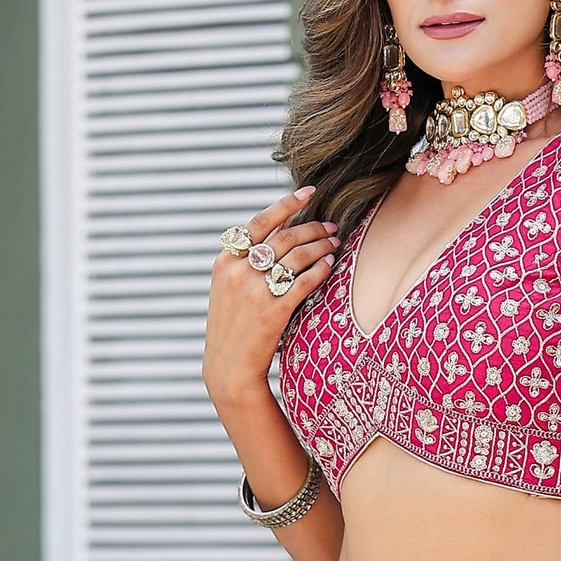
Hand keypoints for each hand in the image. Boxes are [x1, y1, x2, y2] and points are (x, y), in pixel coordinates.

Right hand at [202, 185, 339, 413]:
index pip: (260, 222)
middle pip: (285, 237)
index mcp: (225, 262)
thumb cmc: (233, 326)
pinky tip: (331, 264)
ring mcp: (255, 292)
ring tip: (335, 242)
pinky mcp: (273, 311)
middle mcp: (239, 272)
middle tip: (331, 227)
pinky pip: (305, 281)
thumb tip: (280, 225)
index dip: (287, 203)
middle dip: (313, 227)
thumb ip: (247, 258)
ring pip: (297, 256)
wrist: (229, 367)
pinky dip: (321, 268)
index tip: (309, 192)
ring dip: (321, 245)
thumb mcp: (228, 287)